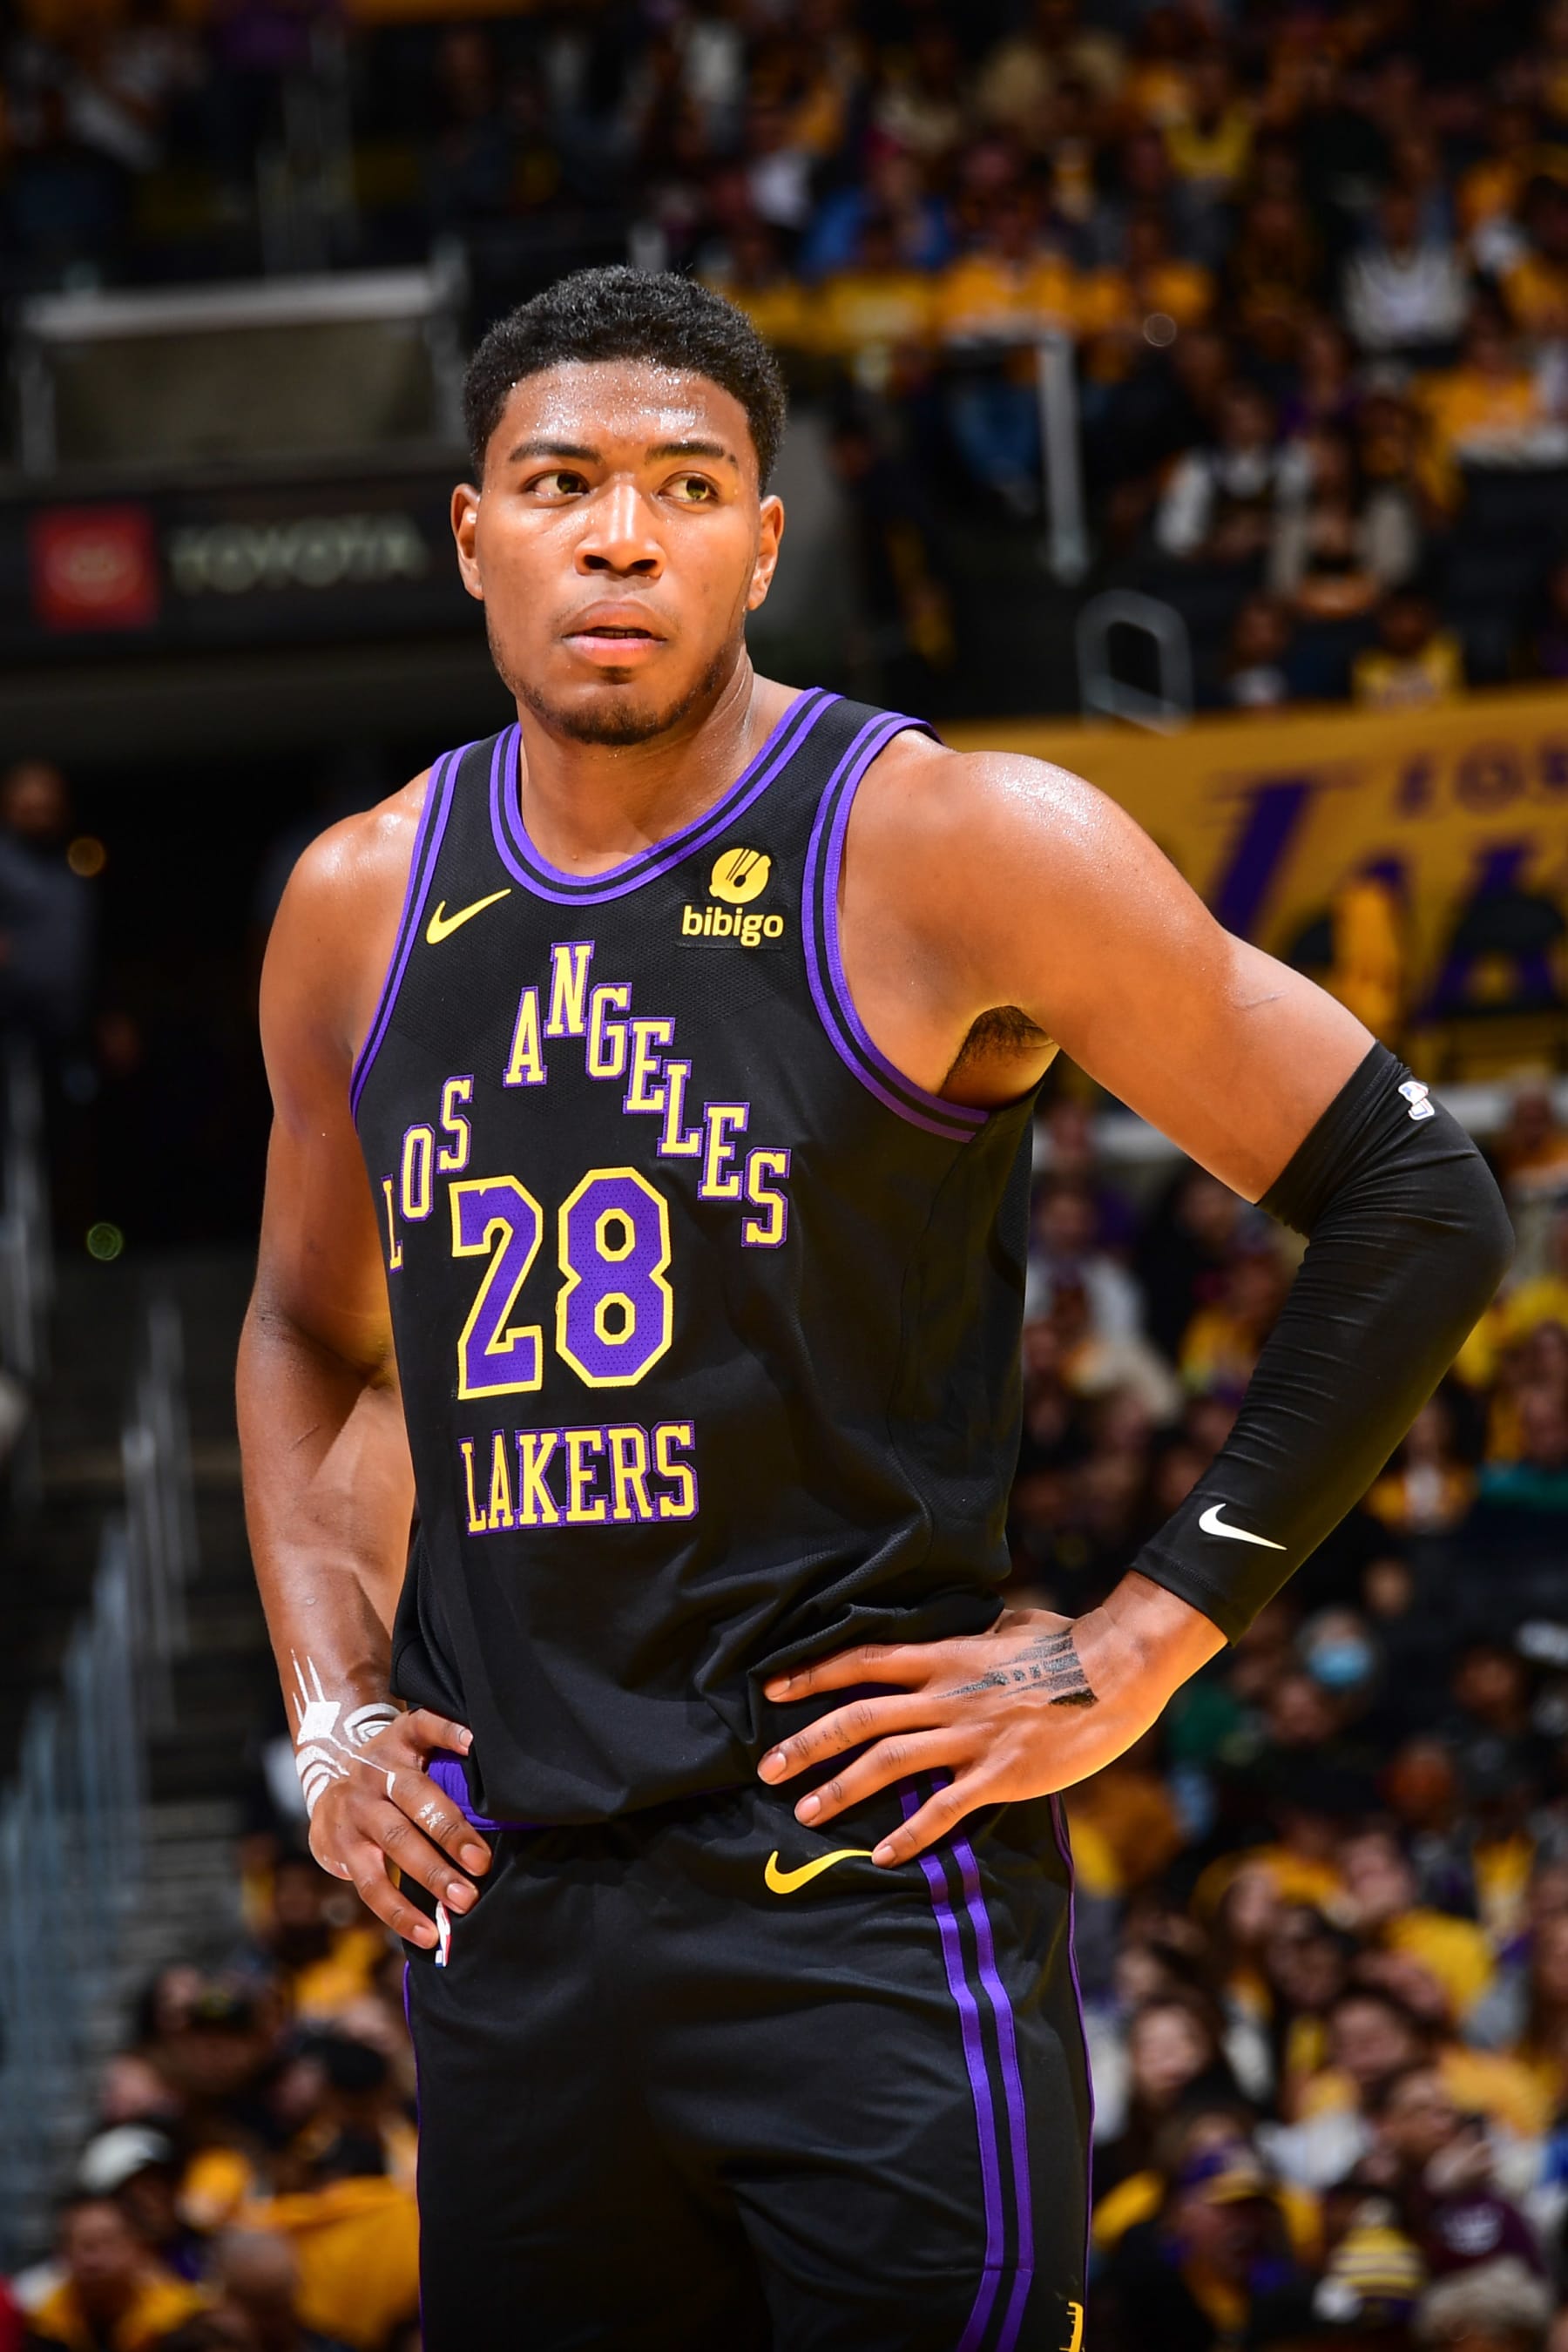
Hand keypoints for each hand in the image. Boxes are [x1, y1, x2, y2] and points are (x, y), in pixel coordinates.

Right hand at [308, 1708, 490, 1950]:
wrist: (329, 1791)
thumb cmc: (395, 1775)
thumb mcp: (412, 1752)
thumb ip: (447, 1762)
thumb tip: (507, 1793)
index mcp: (400, 1742)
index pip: (423, 1725)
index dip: (447, 1730)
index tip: (474, 1742)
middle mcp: (376, 1772)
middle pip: (414, 1796)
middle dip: (450, 1831)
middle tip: (481, 1863)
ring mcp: (357, 1810)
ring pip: (395, 1842)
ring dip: (432, 1875)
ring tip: (464, 1901)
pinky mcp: (344, 1848)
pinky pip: (372, 1884)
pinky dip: (400, 1913)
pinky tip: (428, 1933)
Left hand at [758, 1576, 1222, 1865]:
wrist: (1116, 1670)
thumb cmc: (1065, 1643)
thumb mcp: (1003, 1625)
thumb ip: (965, 1636)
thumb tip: (946, 1632)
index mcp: (944, 1655)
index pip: (863, 1662)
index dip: (813, 1675)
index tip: (772, 1691)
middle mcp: (946, 1695)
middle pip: (860, 1718)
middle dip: (807, 1743)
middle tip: (767, 1768)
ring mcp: (970, 1736)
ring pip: (889, 1764)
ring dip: (841, 1790)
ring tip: (806, 1812)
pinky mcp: (1000, 1773)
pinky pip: (944, 1809)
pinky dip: (909, 1834)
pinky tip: (882, 1854)